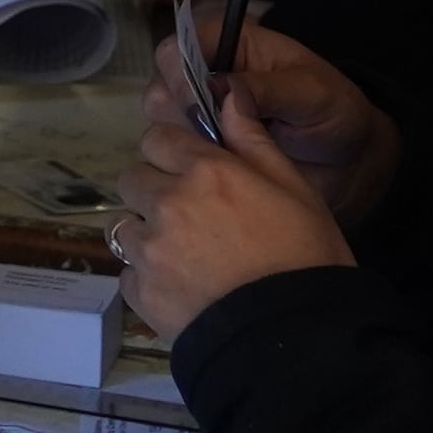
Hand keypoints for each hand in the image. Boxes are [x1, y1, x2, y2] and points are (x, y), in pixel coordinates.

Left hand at [113, 74, 357, 340]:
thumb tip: (227, 93)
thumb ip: (253, 140)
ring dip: (146, 234)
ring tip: (184, 257)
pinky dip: (146, 280)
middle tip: (190, 217)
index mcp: (205, 171)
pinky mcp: (143, 295)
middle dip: (154, 190)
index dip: (173, 152)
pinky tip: (180, 289)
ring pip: (124, 226)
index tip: (192, 172)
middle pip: (133, 178)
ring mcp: (151, 251)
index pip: (157, 137)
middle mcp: (168, 202)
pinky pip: (128, 275)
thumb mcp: (296, 190)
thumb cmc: (308, 257)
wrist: (300, 338)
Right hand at [162, 20, 398, 219]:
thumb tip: (224, 89)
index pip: (180, 46)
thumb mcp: (311, 93)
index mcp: (230, 46)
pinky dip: (190, 165)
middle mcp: (208, 77)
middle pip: (161, 84)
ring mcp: (205, 117)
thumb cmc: (335, 112)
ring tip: (221, 155)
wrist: (352, 162)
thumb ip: (269, 88)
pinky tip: (220, 173)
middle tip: (210, 134)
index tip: (198, 102)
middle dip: (177, 109)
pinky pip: (179, 156)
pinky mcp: (208, 153)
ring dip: (183, 140)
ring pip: (164, 123)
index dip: (177, 71)